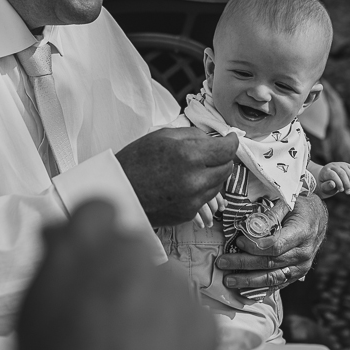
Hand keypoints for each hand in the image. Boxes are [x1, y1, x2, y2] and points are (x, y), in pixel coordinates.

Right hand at [16, 199, 216, 349]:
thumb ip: (50, 264)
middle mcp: (135, 259)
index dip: (91, 230)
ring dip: (147, 299)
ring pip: (160, 278)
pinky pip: (186, 310)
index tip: (86, 249)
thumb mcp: (32, 319)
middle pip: (129, 246)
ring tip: (125, 345)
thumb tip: (57, 232)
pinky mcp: (204, 319)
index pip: (97, 208)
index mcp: (86, 250)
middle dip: (117, 269)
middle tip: (100, 311)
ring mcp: (175, 288)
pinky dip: (173, 328)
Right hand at [117, 127, 236, 226]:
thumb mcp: (163, 136)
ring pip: (219, 184)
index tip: (232, 138)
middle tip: (213, 152)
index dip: (232, 142)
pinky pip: (205, 198)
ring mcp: (192, 200)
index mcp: (188, 156)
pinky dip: (201, 188)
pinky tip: (184, 182)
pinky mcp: (188, 213)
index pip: (226, 150)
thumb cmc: (136, 161)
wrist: (117, 193)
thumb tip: (215, 139)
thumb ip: (194, 135)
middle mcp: (194, 180)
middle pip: (227, 168)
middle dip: (223, 157)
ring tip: (194, 167)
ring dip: (213, 173)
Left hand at [215, 194, 326, 291]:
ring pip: (272, 278)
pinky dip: (259, 289)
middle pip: (270, 263)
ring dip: (248, 281)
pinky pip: (278, 284)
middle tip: (222, 262)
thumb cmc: (300, 206)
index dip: (254, 246)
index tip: (237, 242)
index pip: (275, 245)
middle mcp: (303, 253)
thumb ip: (271, 215)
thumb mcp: (288, 202)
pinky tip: (243, 290)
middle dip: (243, 264)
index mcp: (301, 233)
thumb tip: (250, 227)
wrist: (319, 218)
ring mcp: (301, 267)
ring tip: (228, 280)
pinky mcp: (297, 275)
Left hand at [317, 161, 349, 197]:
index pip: (333, 175)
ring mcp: (341, 164)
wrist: (327, 178)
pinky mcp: (348, 166)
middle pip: (343, 173)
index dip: (338, 183)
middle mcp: (334, 165)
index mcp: (326, 170)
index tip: (341, 191)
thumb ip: (326, 186)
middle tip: (348, 193)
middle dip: (347, 184)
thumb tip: (332, 184)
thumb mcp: (323, 187)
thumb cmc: (324, 185)